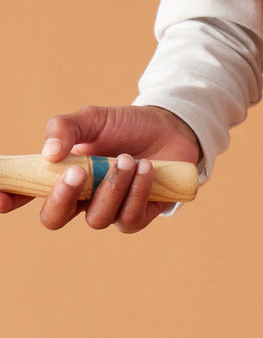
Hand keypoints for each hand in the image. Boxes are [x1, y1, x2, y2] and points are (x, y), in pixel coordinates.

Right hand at [0, 105, 200, 232]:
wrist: (171, 127)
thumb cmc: (126, 126)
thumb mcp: (93, 118)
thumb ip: (65, 128)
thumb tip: (48, 154)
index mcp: (61, 176)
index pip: (27, 193)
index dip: (10, 198)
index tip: (2, 198)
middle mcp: (81, 198)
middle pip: (54, 218)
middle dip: (62, 198)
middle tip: (76, 172)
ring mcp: (108, 210)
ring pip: (96, 219)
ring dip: (111, 187)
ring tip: (126, 158)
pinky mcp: (137, 215)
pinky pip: (129, 218)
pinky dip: (136, 192)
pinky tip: (146, 168)